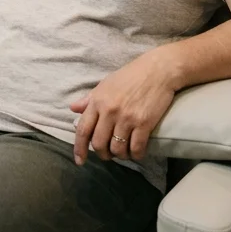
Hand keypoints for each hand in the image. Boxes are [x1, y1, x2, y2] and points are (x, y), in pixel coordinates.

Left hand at [70, 49, 177, 165]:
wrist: (158, 70)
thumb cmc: (131, 75)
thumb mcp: (106, 84)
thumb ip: (89, 99)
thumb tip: (73, 108)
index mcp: (97, 101)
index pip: (83, 129)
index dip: (79, 148)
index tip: (80, 161)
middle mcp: (109, 111)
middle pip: (99, 143)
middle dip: (102, 154)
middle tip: (108, 154)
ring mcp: (126, 118)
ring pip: (117, 148)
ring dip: (120, 155)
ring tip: (123, 152)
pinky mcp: (144, 123)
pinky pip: (136, 148)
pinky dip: (136, 155)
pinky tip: (137, 152)